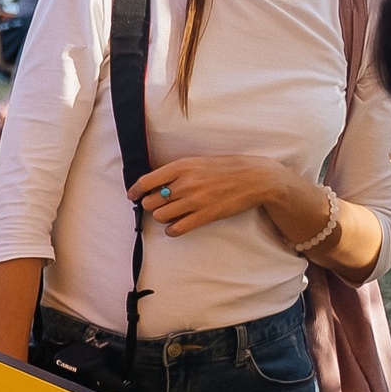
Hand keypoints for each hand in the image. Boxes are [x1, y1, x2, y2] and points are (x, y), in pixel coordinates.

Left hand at [129, 156, 313, 238]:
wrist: (257, 178)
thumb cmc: (228, 167)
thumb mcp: (199, 161)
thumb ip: (178, 171)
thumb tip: (156, 182)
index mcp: (182, 166)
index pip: (146, 181)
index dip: (135, 190)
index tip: (132, 195)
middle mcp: (185, 184)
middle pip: (150, 202)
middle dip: (151, 205)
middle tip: (159, 205)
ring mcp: (195, 201)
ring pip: (160, 216)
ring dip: (162, 217)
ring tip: (170, 214)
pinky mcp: (205, 215)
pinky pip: (177, 229)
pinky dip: (172, 230)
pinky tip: (175, 227)